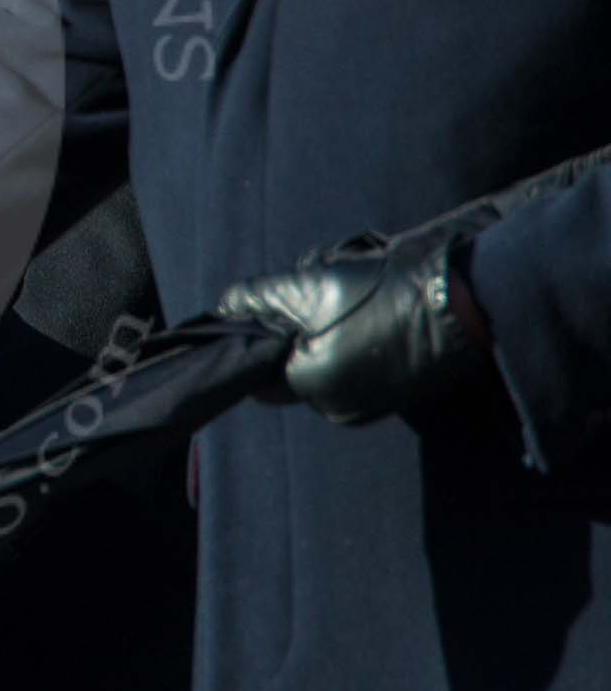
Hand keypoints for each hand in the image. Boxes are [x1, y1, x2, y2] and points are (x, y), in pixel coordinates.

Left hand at [216, 233, 490, 423]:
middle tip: (325, 283)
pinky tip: (380, 303)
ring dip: (330, 321)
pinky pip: (360, 359)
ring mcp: (373, 401)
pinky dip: (359, 332)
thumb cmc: (383, 292)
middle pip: (294, 359)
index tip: (282, 297)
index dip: (263, 331)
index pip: (261, 369)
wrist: (466, 300)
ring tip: (359, 289)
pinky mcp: (400, 389)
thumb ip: (257, 299)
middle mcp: (340, 407)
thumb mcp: (307, 285)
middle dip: (300, 321)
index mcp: (312, 388)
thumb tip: (224, 308)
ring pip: (326, 355)